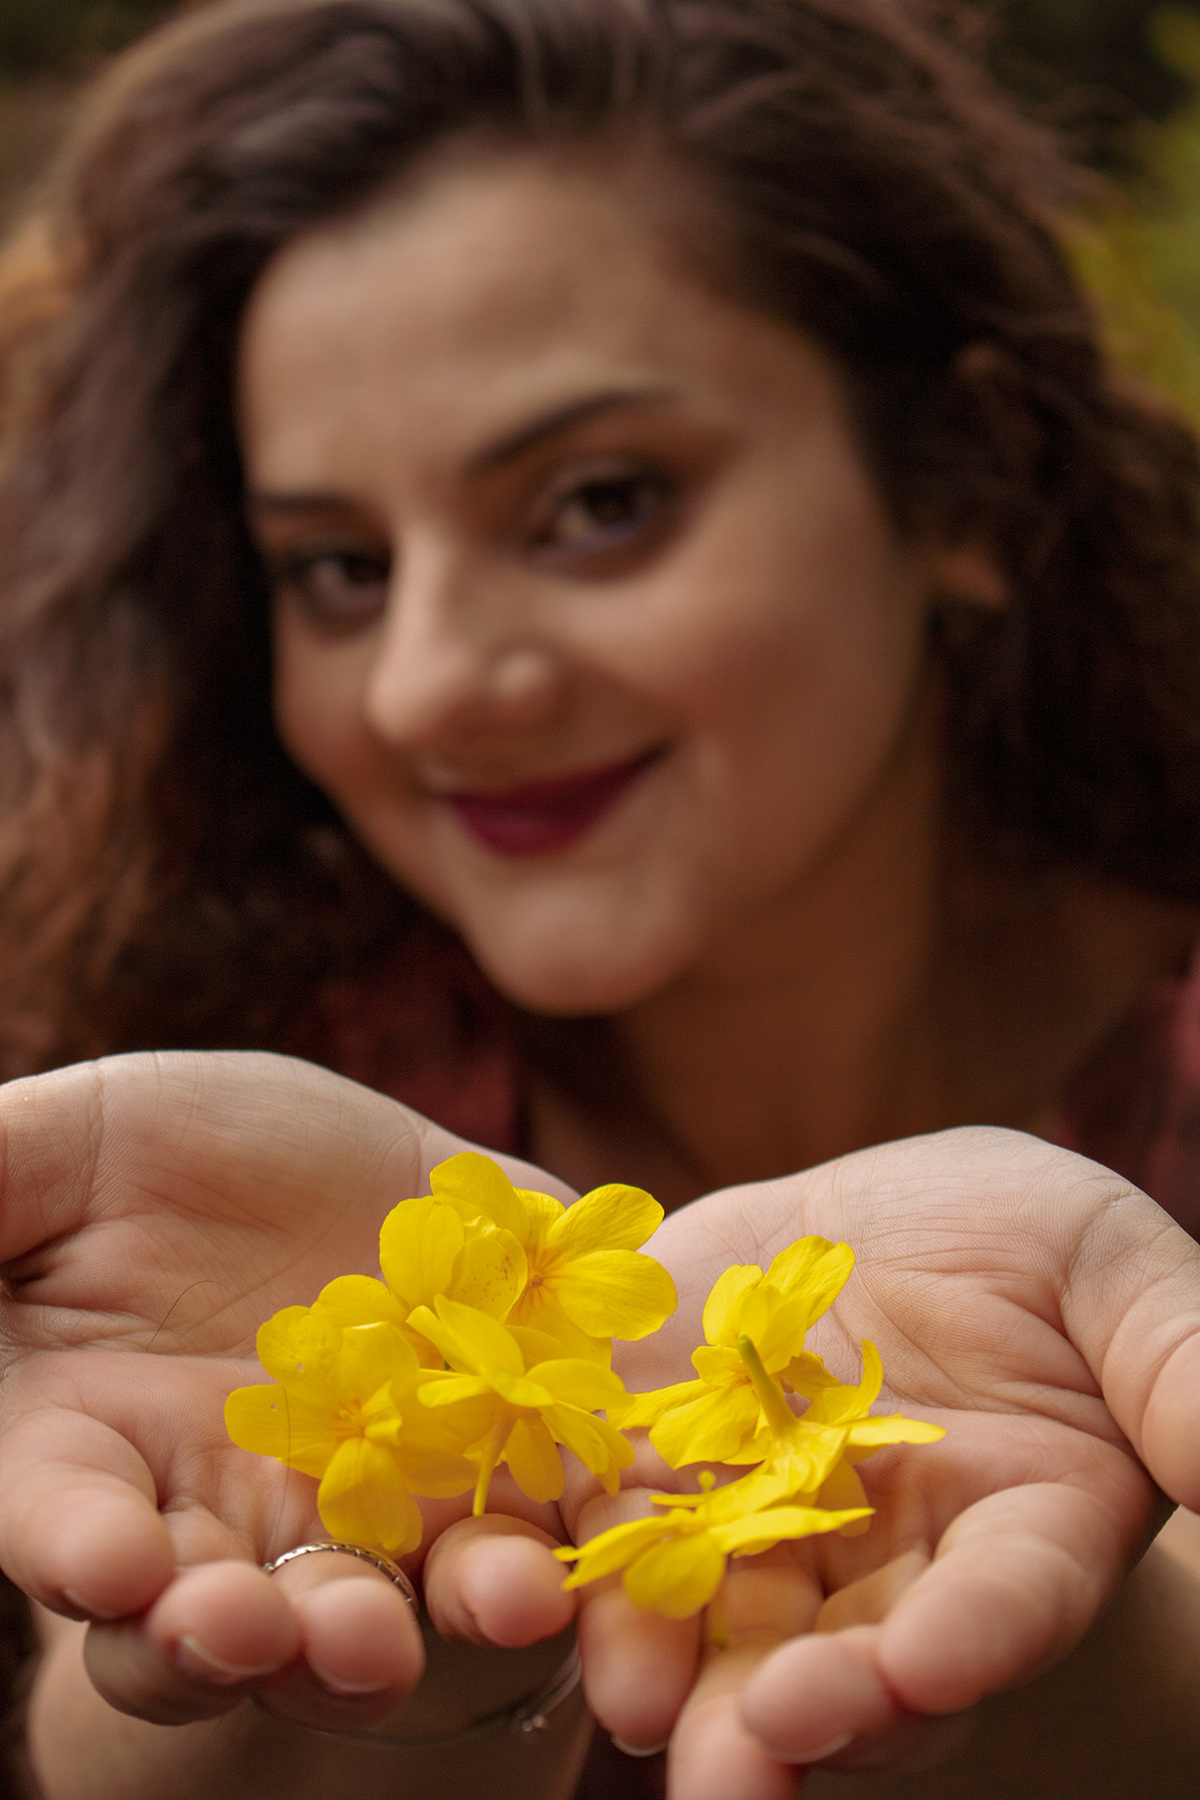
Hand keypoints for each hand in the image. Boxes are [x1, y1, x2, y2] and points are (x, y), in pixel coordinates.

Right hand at [0, 1051, 575, 1737]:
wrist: (353, 1163)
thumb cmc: (178, 1158)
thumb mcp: (75, 1148)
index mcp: (97, 1441)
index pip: (67, 1519)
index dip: (80, 1548)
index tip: (105, 1561)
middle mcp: (226, 1508)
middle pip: (210, 1610)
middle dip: (223, 1633)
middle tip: (245, 1629)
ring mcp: (369, 1506)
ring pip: (362, 1608)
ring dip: (370, 1637)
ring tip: (385, 1642)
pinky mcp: (499, 1470)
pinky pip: (522, 1537)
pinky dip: (539, 1562)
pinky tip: (555, 1568)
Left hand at [435, 1128, 1199, 1797]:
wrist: (891, 1211)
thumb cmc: (1034, 1243)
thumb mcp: (1116, 1276)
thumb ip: (1179, 1372)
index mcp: (1015, 1534)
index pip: (1002, 1605)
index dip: (968, 1644)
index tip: (927, 1670)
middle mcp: (880, 1561)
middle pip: (843, 1660)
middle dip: (795, 1716)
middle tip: (748, 1770)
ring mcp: (754, 1511)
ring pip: (709, 1609)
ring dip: (668, 1659)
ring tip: (630, 1698)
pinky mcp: (651, 1441)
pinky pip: (601, 1497)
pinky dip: (565, 1531)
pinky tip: (524, 1557)